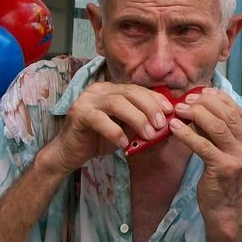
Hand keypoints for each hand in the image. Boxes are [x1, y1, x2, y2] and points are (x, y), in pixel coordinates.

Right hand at [47, 83, 173, 173]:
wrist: (70, 152)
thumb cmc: (99, 139)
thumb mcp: (126, 129)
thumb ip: (142, 123)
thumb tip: (167, 124)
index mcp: (111, 89)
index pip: (137, 89)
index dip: (155, 98)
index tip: (170, 111)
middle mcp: (99, 90)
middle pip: (129, 93)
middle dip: (149, 108)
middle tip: (161, 125)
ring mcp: (87, 100)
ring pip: (117, 104)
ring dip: (137, 119)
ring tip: (148, 135)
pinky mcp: (78, 114)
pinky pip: (100, 120)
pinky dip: (115, 132)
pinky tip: (124, 145)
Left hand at [170, 88, 241, 219]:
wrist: (226, 211)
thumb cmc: (225, 180)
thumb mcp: (229, 151)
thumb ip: (220, 131)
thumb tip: (199, 105)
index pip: (237, 111)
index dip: (218, 98)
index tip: (201, 93)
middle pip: (227, 115)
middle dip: (204, 103)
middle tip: (186, 101)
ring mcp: (240, 158)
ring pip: (217, 125)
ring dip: (195, 114)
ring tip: (179, 110)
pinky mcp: (224, 168)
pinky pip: (203, 144)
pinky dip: (187, 133)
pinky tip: (175, 127)